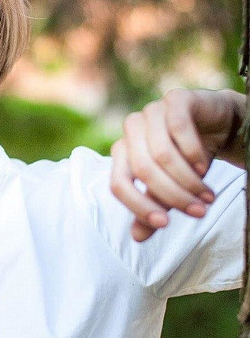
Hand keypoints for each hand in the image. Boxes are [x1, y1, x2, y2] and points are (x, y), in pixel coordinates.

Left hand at [109, 88, 244, 241]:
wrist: (220, 125)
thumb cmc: (189, 159)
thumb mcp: (171, 187)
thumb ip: (154, 207)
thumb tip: (137, 237)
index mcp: (122, 152)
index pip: (117, 184)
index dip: (138, 206)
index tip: (165, 224)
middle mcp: (131, 131)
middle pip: (141, 170)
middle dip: (171, 195)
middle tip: (199, 212)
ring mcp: (151, 112)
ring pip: (161, 153)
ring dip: (187, 179)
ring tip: (207, 195)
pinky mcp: (174, 100)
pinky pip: (178, 128)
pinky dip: (193, 152)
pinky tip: (204, 166)